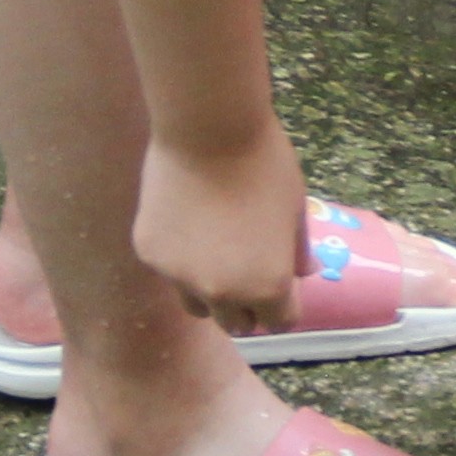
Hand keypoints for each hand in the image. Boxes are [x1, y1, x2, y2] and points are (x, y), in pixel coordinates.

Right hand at [131, 118, 308, 333]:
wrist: (209, 132)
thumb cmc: (265, 164)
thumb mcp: (295, 207)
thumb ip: (296, 249)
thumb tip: (303, 273)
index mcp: (267, 285)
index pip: (279, 322)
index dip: (282, 307)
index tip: (280, 290)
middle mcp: (222, 293)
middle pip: (235, 323)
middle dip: (246, 307)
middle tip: (247, 273)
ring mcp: (181, 278)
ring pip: (197, 305)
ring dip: (210, 293)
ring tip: (215, 252)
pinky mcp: (151, 256)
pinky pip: (170, 272)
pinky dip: (180, 260)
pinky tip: (186, 222)